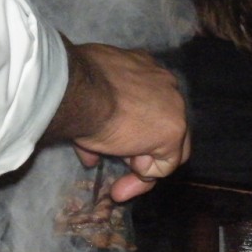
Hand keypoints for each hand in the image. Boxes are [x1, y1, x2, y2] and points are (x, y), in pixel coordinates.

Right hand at [43, 41, 189, 201]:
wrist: (80, 93)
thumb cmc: (76, 89)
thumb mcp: (86, 104)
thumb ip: (98, 127)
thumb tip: (91, 157)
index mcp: (145, 69)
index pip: (150, 107)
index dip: (134, 132)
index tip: (113, 147)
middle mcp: (165, 83)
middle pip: (162, 127)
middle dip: (141, 153)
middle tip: (120, 171)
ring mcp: (174, 107)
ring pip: (168, 147)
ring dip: (142, 166)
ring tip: (120, 182)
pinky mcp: (173, 131)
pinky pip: (166, 164)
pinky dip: (147, 174)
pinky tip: (129, 166)